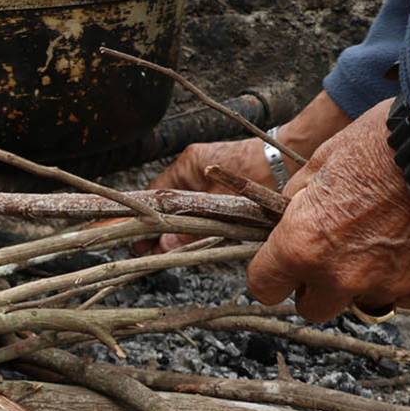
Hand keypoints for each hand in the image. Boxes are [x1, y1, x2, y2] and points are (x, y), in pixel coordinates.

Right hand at [146, 91, 351, 250]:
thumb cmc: (260, 174)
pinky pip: (196, 206)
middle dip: (150, 226)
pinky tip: (181, 240)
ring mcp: (206, 176)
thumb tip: (164, 247)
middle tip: (137, 250)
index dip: (135, 215)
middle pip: (163, 202)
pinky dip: (188, 221)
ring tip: (153, 249)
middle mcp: (193, 168)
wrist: (293, 160)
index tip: (116, 232)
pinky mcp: (220, 185)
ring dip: (169, 226)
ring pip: (179, 206)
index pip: (151, 195)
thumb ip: (193, 228)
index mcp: (187, 166)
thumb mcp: (223, 207)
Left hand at [245, 99, 409, 321]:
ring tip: (377, 245)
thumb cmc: (382, 144)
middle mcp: (340, 276)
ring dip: (360, 285)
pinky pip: (402, 297)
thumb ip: (299, 199)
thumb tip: (290, 214)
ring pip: (360, 304)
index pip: (264, 287)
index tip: (281, 265)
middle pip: (313, 308)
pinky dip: (401, 280)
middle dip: (316, 287)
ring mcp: (385, 286)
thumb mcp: (322, 160)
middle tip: (331, 254)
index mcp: (303, 245)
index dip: (270, 276)